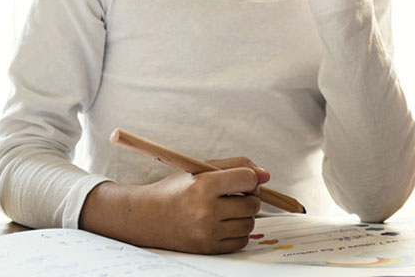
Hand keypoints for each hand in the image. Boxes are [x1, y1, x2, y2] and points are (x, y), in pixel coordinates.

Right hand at [83, 157, 271, 253]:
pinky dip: (238, 232)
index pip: (248, 179)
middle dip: (250, 197)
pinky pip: (242, 241)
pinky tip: (224, 224)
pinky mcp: (209, 248)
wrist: (147, 217)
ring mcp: (208, 232)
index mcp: (203, 185)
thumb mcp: (200, 170)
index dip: (252, 178)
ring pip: (250, 223)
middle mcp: (206, 210)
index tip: (245, 180)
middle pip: (252, 203)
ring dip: (245, 215)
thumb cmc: (176, 191)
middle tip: (236, 194)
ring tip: (228, 209)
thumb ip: (235, 166)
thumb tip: (266, 175)